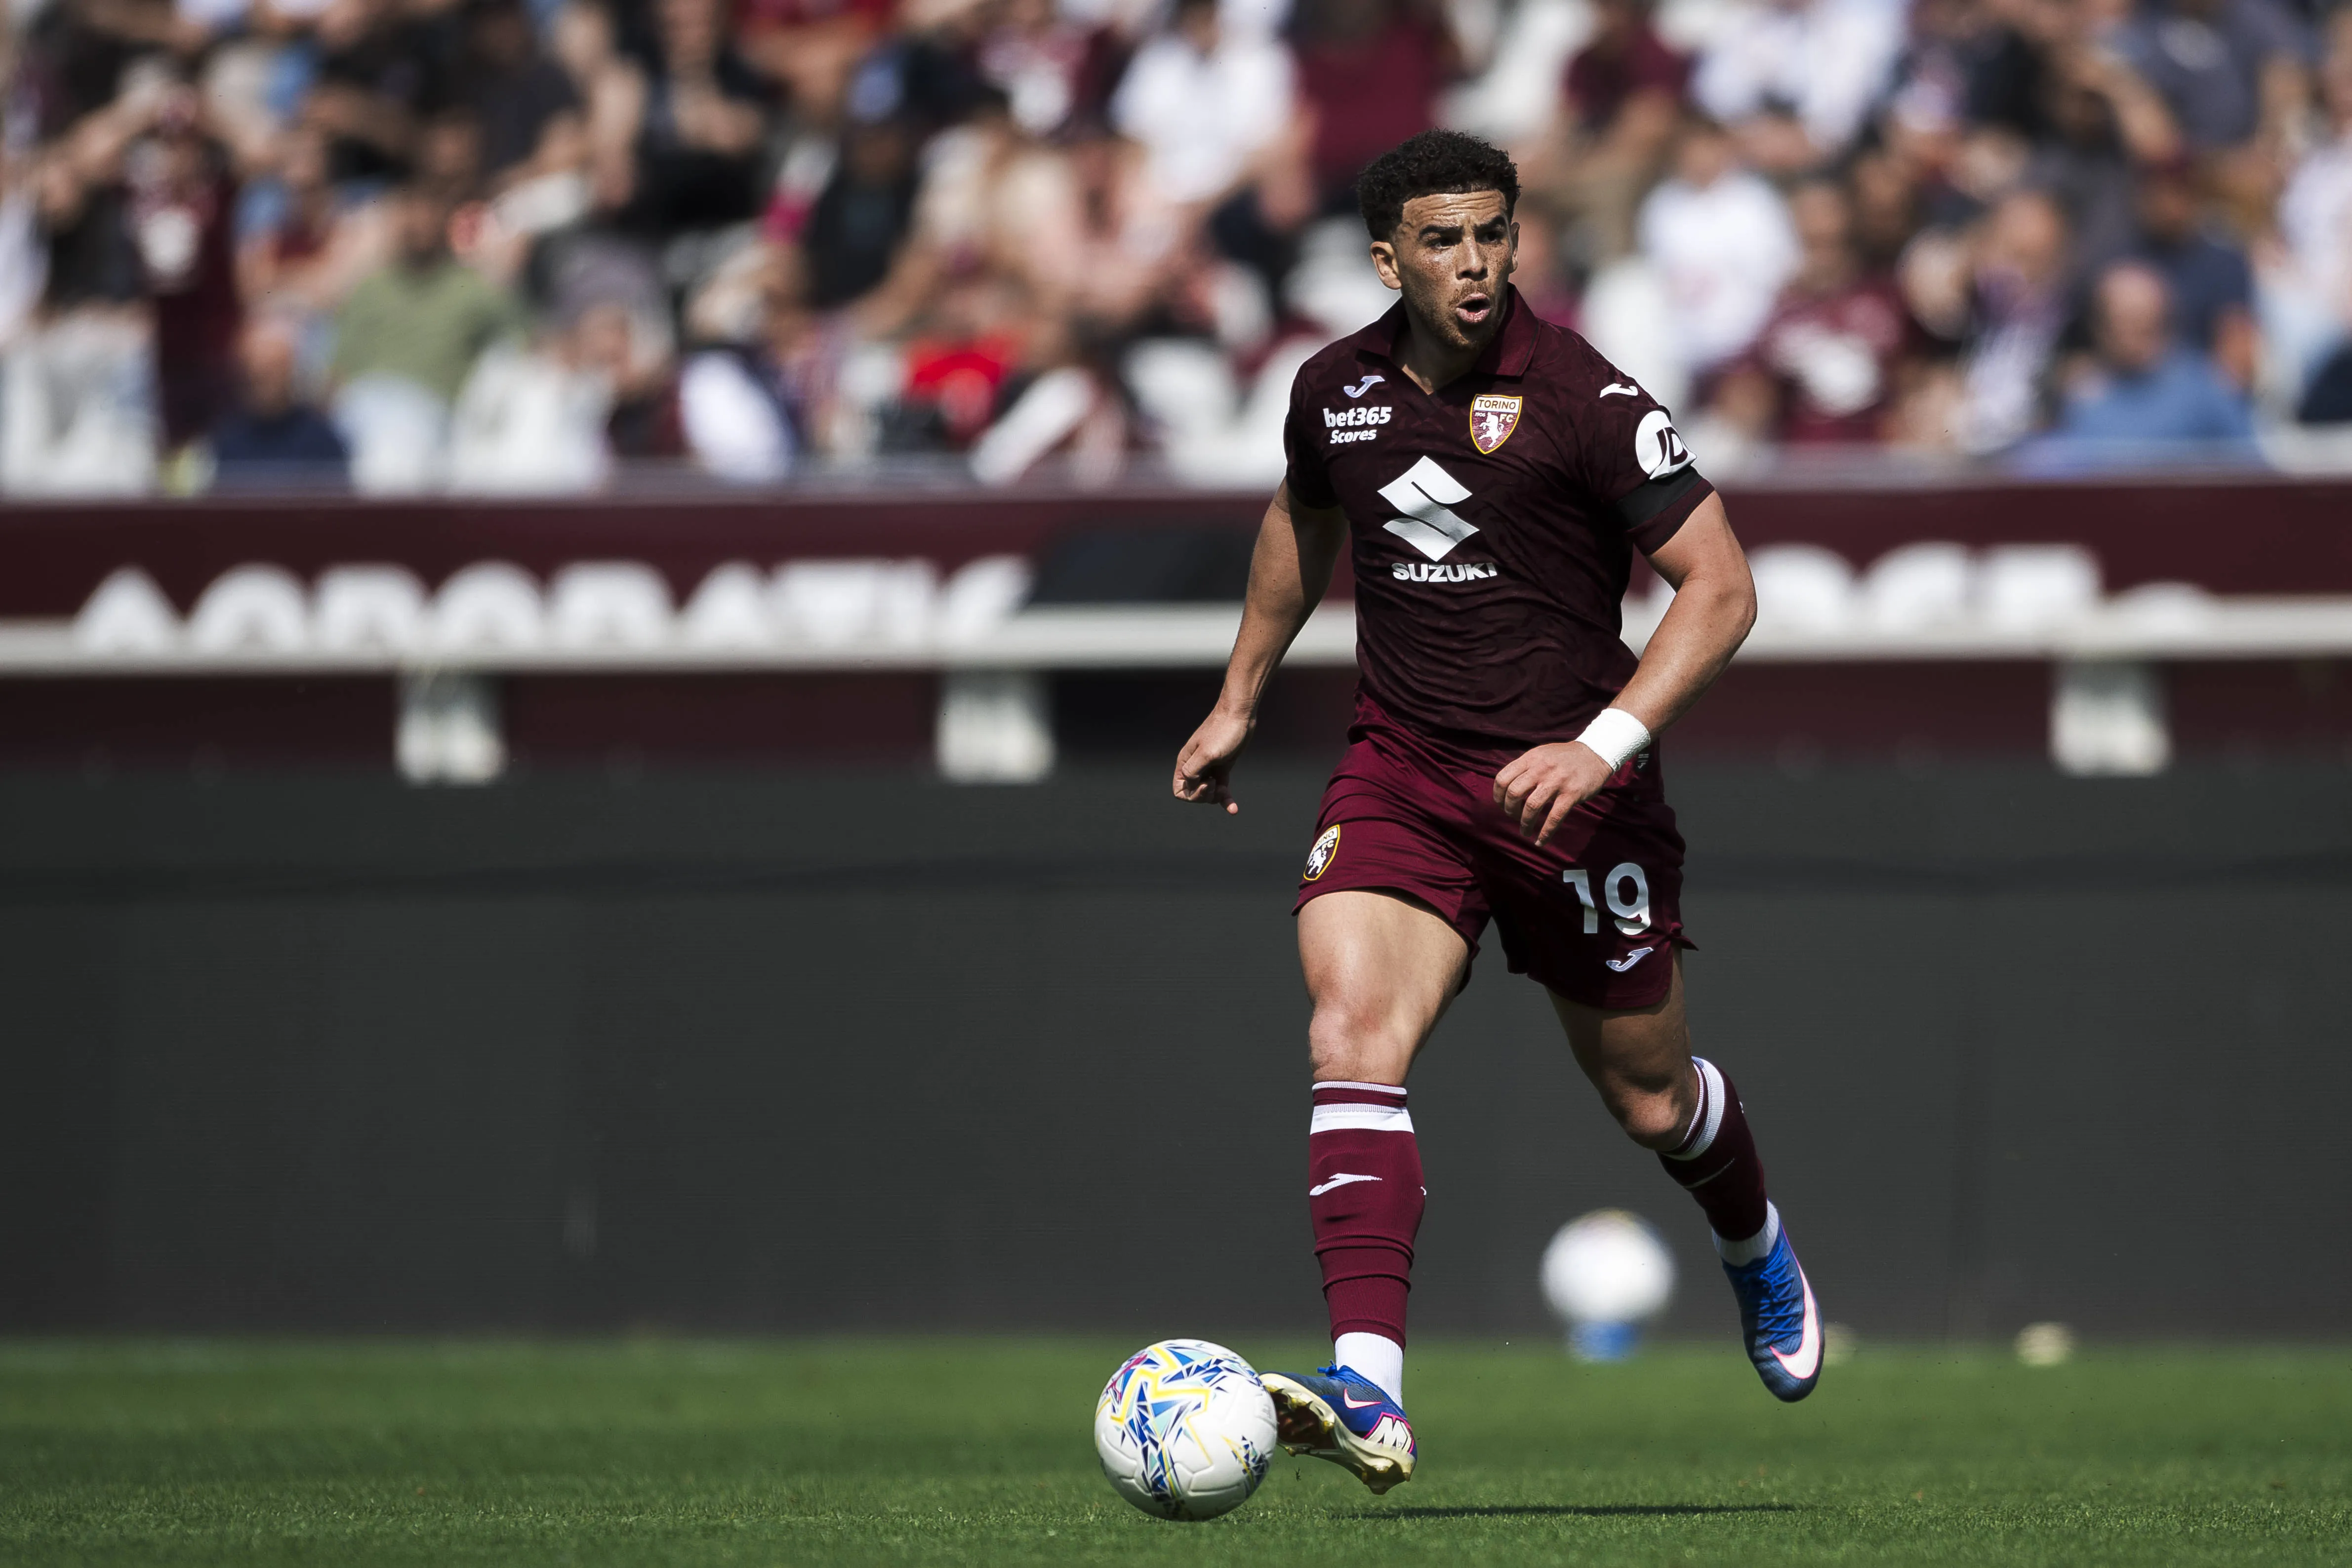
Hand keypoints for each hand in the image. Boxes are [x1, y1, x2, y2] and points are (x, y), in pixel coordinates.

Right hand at [1174, 706, 1252, 813]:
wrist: (1240, 716)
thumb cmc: (1223, 732)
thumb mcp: (1206, 754)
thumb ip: (1192, 771)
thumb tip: (1189, 785)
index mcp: (1185, 762)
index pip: (1179, 790)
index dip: (1191, 795)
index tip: (1205, 784)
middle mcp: (1195, 766)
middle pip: (1194, 793)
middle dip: (1205, 796)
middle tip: (1217, 785)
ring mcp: (1209, 767)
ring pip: (1209, 793)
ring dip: (1217, 798)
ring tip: (1227, 792)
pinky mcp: (1222, 767)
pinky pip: (1221, 788)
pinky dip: (1226, 799)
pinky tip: (1234, 809)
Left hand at [1493, 741, 1615, 844]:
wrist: (1595, 754)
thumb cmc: (1564, 758)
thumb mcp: (1541, 755)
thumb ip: (1525, 768)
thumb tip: (1506, 790)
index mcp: (1530, 759)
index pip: (1503, 778)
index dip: (1497, 796)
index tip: (1501, 805)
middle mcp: (1541, 769)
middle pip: (1514, 793)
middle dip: (1509, 810)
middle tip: (1513, 817)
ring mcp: (1557, 781)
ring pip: (1532, 806)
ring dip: (1525, 823)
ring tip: (1525, 831)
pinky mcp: (1571, 794)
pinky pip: (1554, 817)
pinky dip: (1546, 833)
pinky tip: (1541, 841)